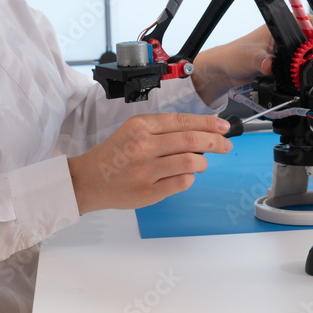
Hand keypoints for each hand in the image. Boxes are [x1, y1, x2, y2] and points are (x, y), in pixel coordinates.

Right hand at [66, 113, 231, 214]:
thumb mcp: (133, 130)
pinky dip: (190, 178)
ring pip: (190, 161)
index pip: (183, 121)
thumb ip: (162, 130)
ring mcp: (146, 170)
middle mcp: (144, 146)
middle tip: (226, 144)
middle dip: (215, 141)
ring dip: (203, 162)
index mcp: (141, 126)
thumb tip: (199, 132)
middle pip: (191, 139)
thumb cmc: (113, 155)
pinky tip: (186, 176)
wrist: (87, 180)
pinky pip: (181, 182)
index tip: (223, 126)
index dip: (208, 123)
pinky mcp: (148, 192)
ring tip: (201, 163)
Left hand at [191, 15, 312, 104]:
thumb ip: (263, 62)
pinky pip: (296, 67)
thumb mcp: (250, 58)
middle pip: (308, 40)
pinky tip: (292, 77)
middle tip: (307, 61)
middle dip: (311, 51)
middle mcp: (282, 37)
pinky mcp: (281, 64)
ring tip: (298, 69)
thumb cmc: (233, 56)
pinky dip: (296, 73)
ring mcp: (282, 51)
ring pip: (304, 55)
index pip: (305, 21)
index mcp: (277, 27)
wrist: (224, 72)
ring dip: (304, 63)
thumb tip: (271, 66)